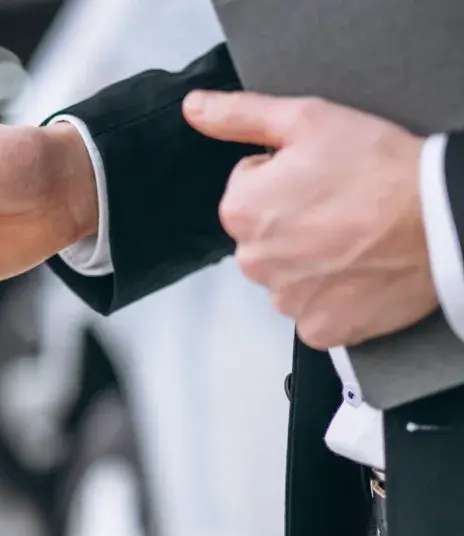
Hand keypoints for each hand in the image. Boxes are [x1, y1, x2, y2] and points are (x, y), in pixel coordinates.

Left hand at [185, 90, 432, 348]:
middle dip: (294, 220)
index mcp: (240, 211)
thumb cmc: (380, 167)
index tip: (321, 176)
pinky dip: (335, 295)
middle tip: (342, 205)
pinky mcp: (320, 328)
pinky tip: (360, 271)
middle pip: (264, 235)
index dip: (285, 176)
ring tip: (356, 237)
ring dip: (313, 259)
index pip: (247, 189)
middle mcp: (253, 261)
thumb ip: (240, 115)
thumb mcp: (306, 119)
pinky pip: (315, 310)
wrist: (443, 218)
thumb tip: (194, 108)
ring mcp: (286, 300)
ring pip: (289, 273)